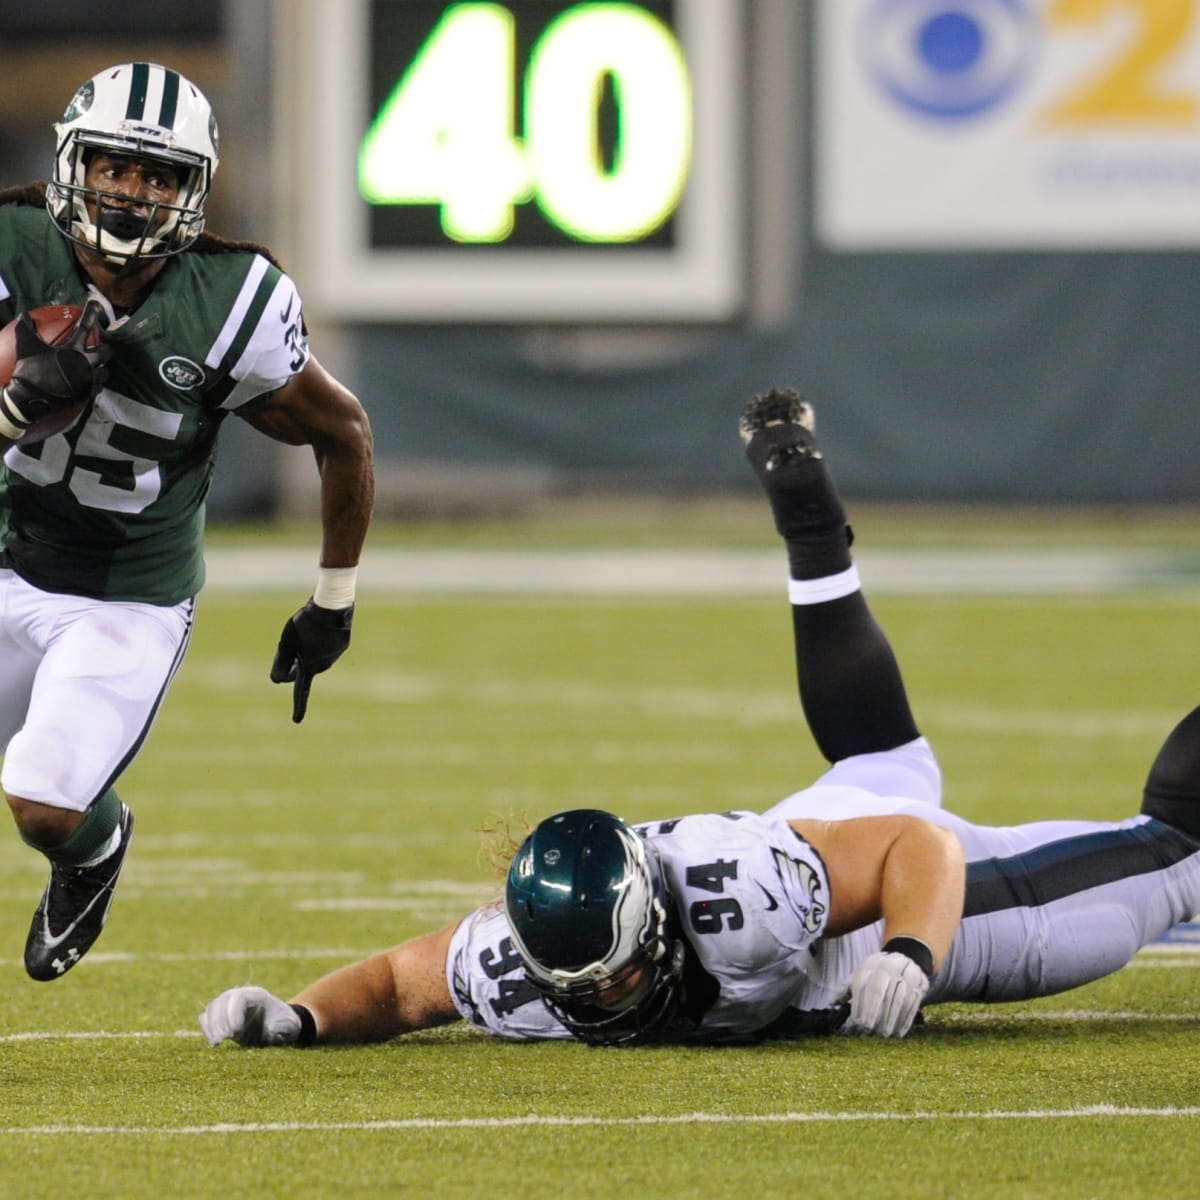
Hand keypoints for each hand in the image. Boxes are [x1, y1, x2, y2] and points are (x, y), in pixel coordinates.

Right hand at [0, 299, 109, 439]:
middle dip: (104, 348)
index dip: (91, 313)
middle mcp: (87, 364)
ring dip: (102, 367)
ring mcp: (89, 380)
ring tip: (95, 365)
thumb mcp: (27, 346)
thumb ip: (27, 329)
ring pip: (105, 372)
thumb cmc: (30, 370)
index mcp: (74, 349)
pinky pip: (99, 387)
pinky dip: (96, 383)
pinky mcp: (88, 394)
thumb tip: (24, 315)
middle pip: (106, 352)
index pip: (85, 326)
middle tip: (98, 347)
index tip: (97, 304)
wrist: (32, 400)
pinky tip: (90, 381)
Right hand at [200, 986, 301, 1047]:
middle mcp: (240, 996)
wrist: (279, 1026)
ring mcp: (229, 1006)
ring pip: (213, 1008)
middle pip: (223, 1001)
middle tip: (223, 1040)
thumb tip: (270, 1029)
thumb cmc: (285, 1024)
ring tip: (217, 1043)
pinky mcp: (222, 1017)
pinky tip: (213, 1043)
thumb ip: (283, 1026)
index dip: (233, 1013)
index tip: (234, 1033)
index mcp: (257, 995)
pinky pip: (208, 1018)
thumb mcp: (290, 1025)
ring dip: (212, 1025)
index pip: (239, 998)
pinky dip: (207, 1029)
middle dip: (220, 1020)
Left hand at [270, 598, 354, 722]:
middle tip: (291, 648)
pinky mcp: (343, 645)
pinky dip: (321, 643)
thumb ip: (281, 663)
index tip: (296, 721)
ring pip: (318, 659)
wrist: (332, 606)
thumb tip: (277, 681)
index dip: (298, 706)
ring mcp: (335, 655)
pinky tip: (319, 629)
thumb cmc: (305, 623)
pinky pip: (328, 649)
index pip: (301, 691)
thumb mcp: (286, 642)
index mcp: (309, 666)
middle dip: (297, 666)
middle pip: (306, 670)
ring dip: (309, 652)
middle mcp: (324, 665)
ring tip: (307, 632)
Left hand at [847, 950, 930, 1037]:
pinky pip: (912, 1004)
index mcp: (869, 964)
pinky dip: (905, 1020)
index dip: (858, 1005)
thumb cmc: (878, 973)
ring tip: (884, 1035)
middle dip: (872, 1011)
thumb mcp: (862, 975)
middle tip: (868, 1029)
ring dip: (890, 1019)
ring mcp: (904, 973)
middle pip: (877, 990)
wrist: (907, 959)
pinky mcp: (919, 983)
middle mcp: (886, 966)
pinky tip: (899, 1033)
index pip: (861, 985)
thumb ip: (846, 988)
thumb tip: (832, 1002)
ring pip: (897, 999)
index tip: (857, 1023)